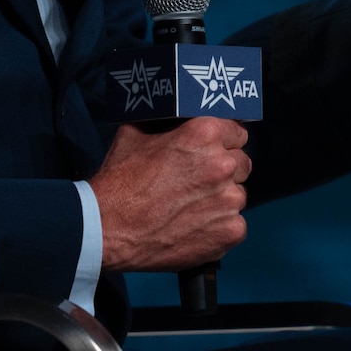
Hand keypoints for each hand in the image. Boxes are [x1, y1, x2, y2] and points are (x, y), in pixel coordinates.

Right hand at [89, 118, 251, 271]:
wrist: (108, 228)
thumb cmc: (119, 182)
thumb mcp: (135, 134)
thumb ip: (165, 124)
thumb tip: (172, 119)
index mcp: (205, 134)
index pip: (238, 132)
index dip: (224, 143)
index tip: (214, 153)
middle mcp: (223, 164)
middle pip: (241, 164)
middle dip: (225, 172)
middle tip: (199, 183)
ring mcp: (229, 200)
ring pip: (238, 196)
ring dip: (221, 201)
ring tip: (191, 209)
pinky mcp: (230, 231)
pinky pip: (235, 225)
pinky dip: (219, 228)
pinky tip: (195, 228)